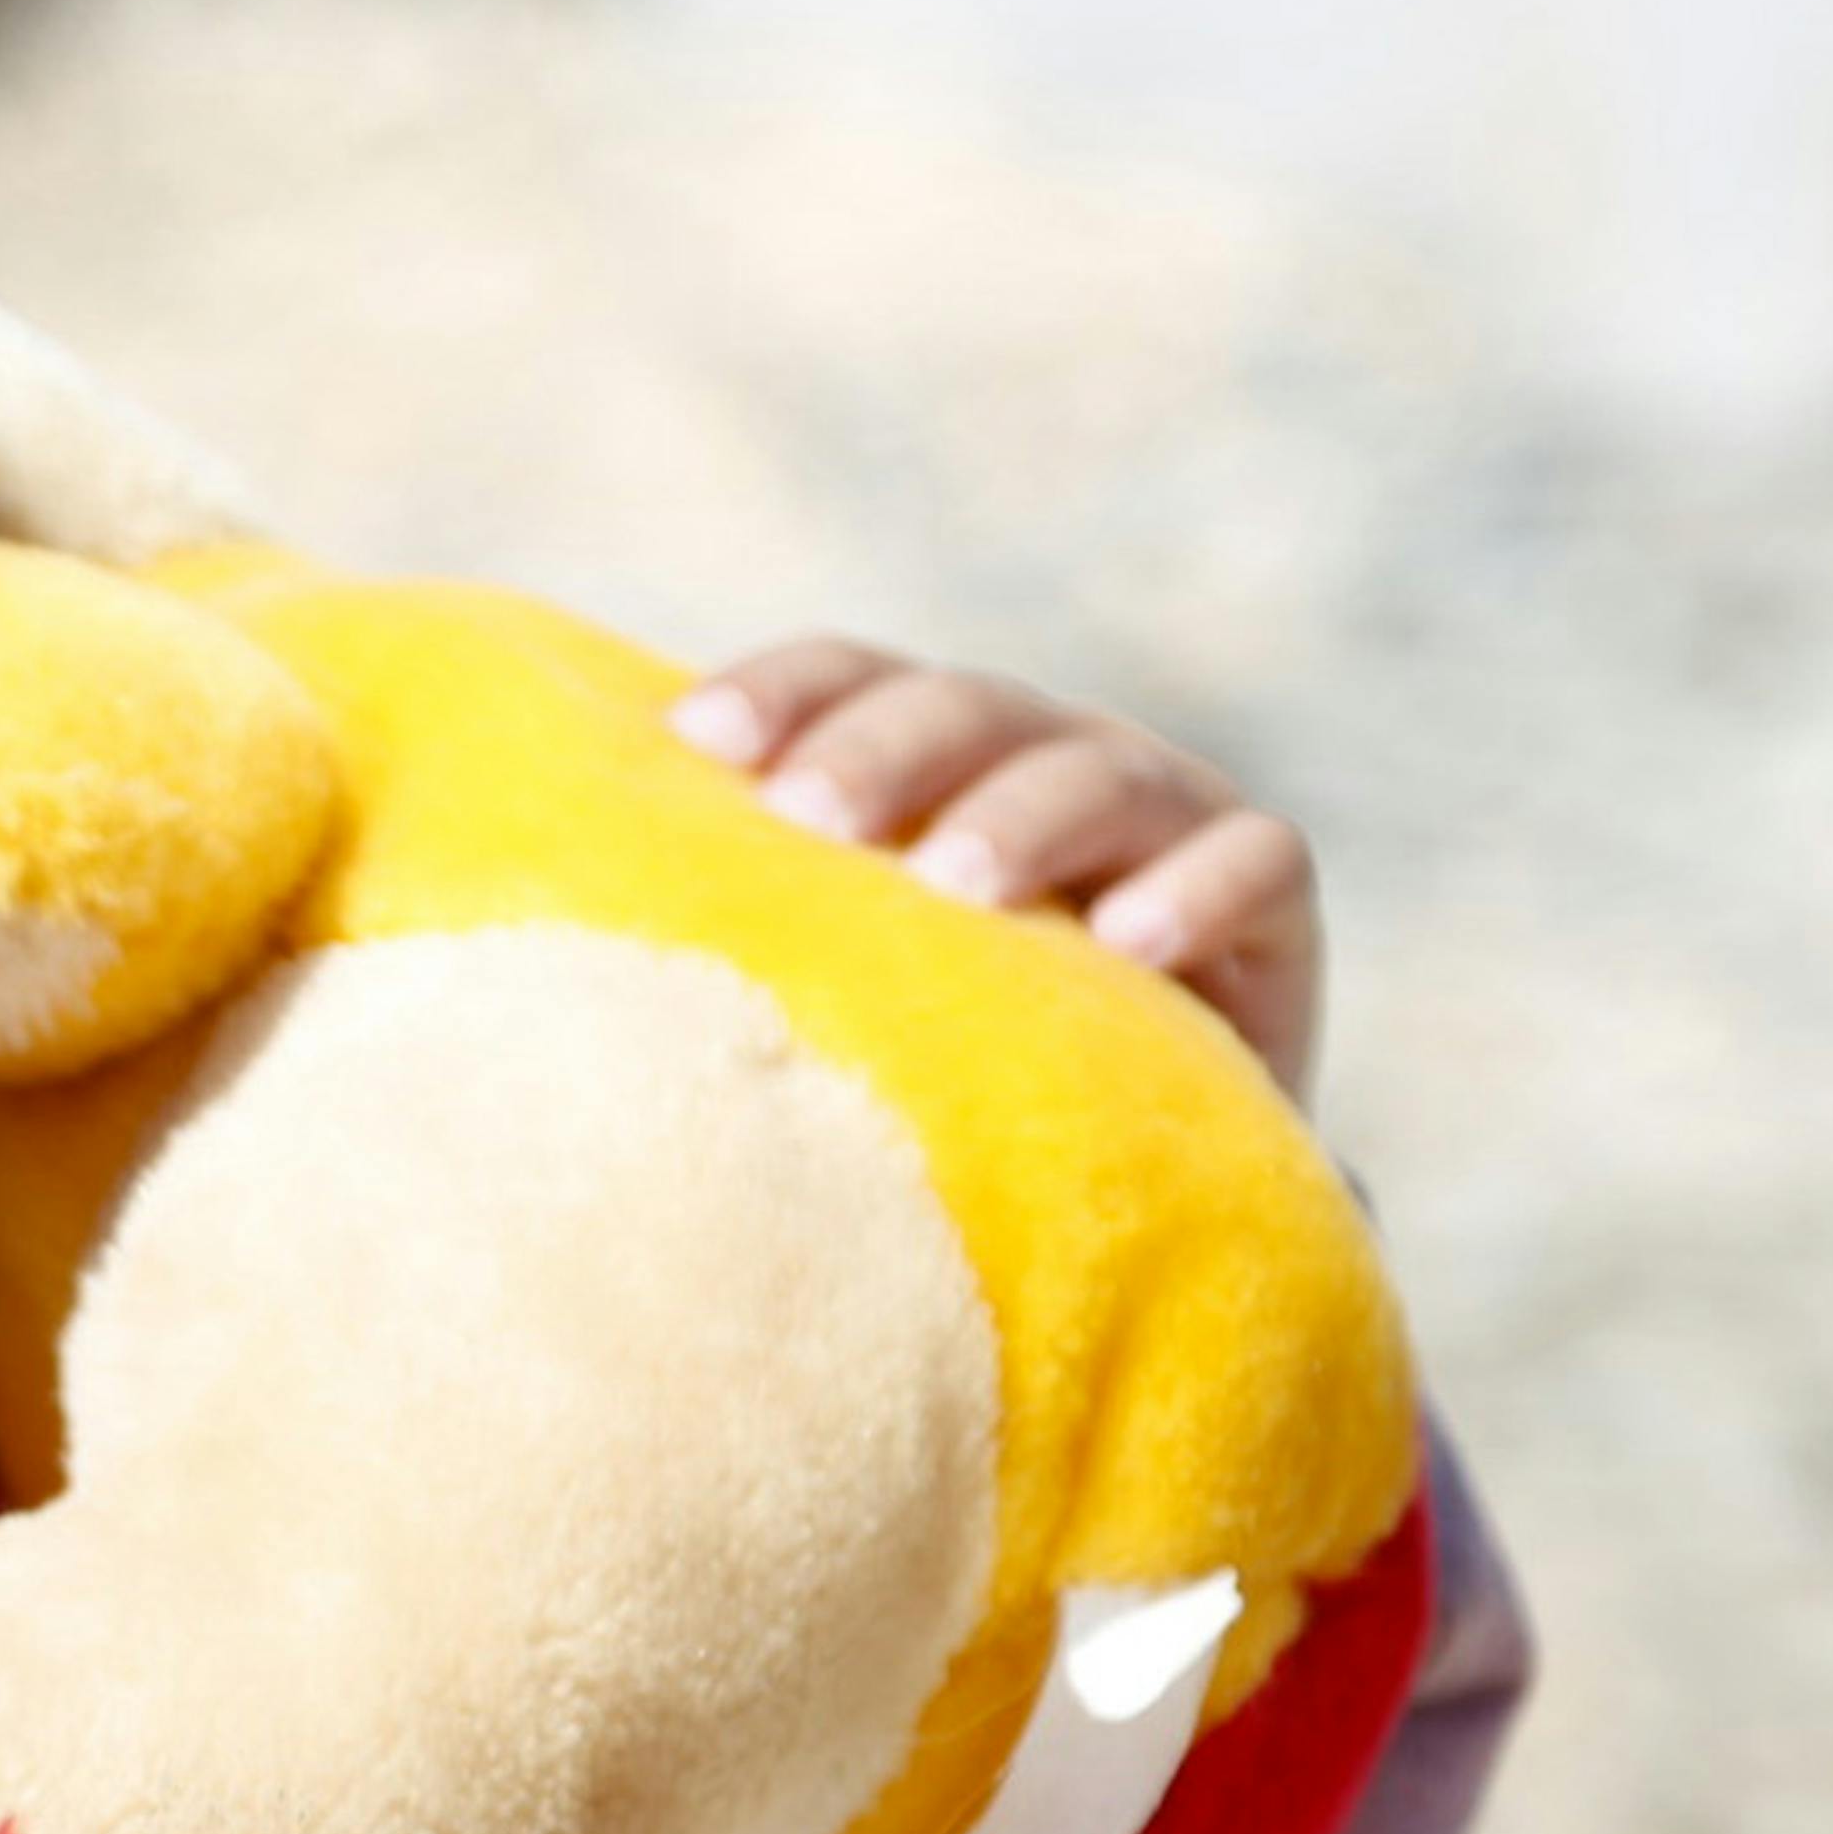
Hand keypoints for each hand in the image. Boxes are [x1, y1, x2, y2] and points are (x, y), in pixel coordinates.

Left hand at [667, 641, 1324, 1107]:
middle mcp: (1052, 756)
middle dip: (886, 751)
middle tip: (808, 820)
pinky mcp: (1272, 899)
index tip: (699, 744)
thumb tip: (560, 933)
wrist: (1148, 1157)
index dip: (784, 689)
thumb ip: (758, 939)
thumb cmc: (959, 1063)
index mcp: (941, 754)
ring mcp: (1171, 812)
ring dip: (1023, 819)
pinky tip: (1132, 946)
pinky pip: (1256, 862)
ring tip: (955, 886)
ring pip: (1102, 774)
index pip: (857, 676)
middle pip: (969, 711)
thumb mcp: (856, 986)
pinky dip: (1198, 890)